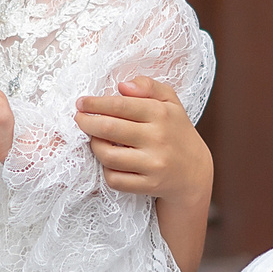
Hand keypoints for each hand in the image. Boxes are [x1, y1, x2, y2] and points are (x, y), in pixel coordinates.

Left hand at [74, 76, 208, 207]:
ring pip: (108, 155)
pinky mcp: (149, 184)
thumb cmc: (175, 131)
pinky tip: (110, 162)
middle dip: (86, 122)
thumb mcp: (170, 102)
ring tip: (95, 139)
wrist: (194, 173)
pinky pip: (115, 179)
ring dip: (95, 146)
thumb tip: (122, 86)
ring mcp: (154, 163)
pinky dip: (107, 170)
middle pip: (109, 129)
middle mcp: (158, 138)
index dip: (95, 103)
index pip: (120, 105)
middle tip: (78, 119)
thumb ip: (148, 86)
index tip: (81, 102)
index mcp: (161, 113)